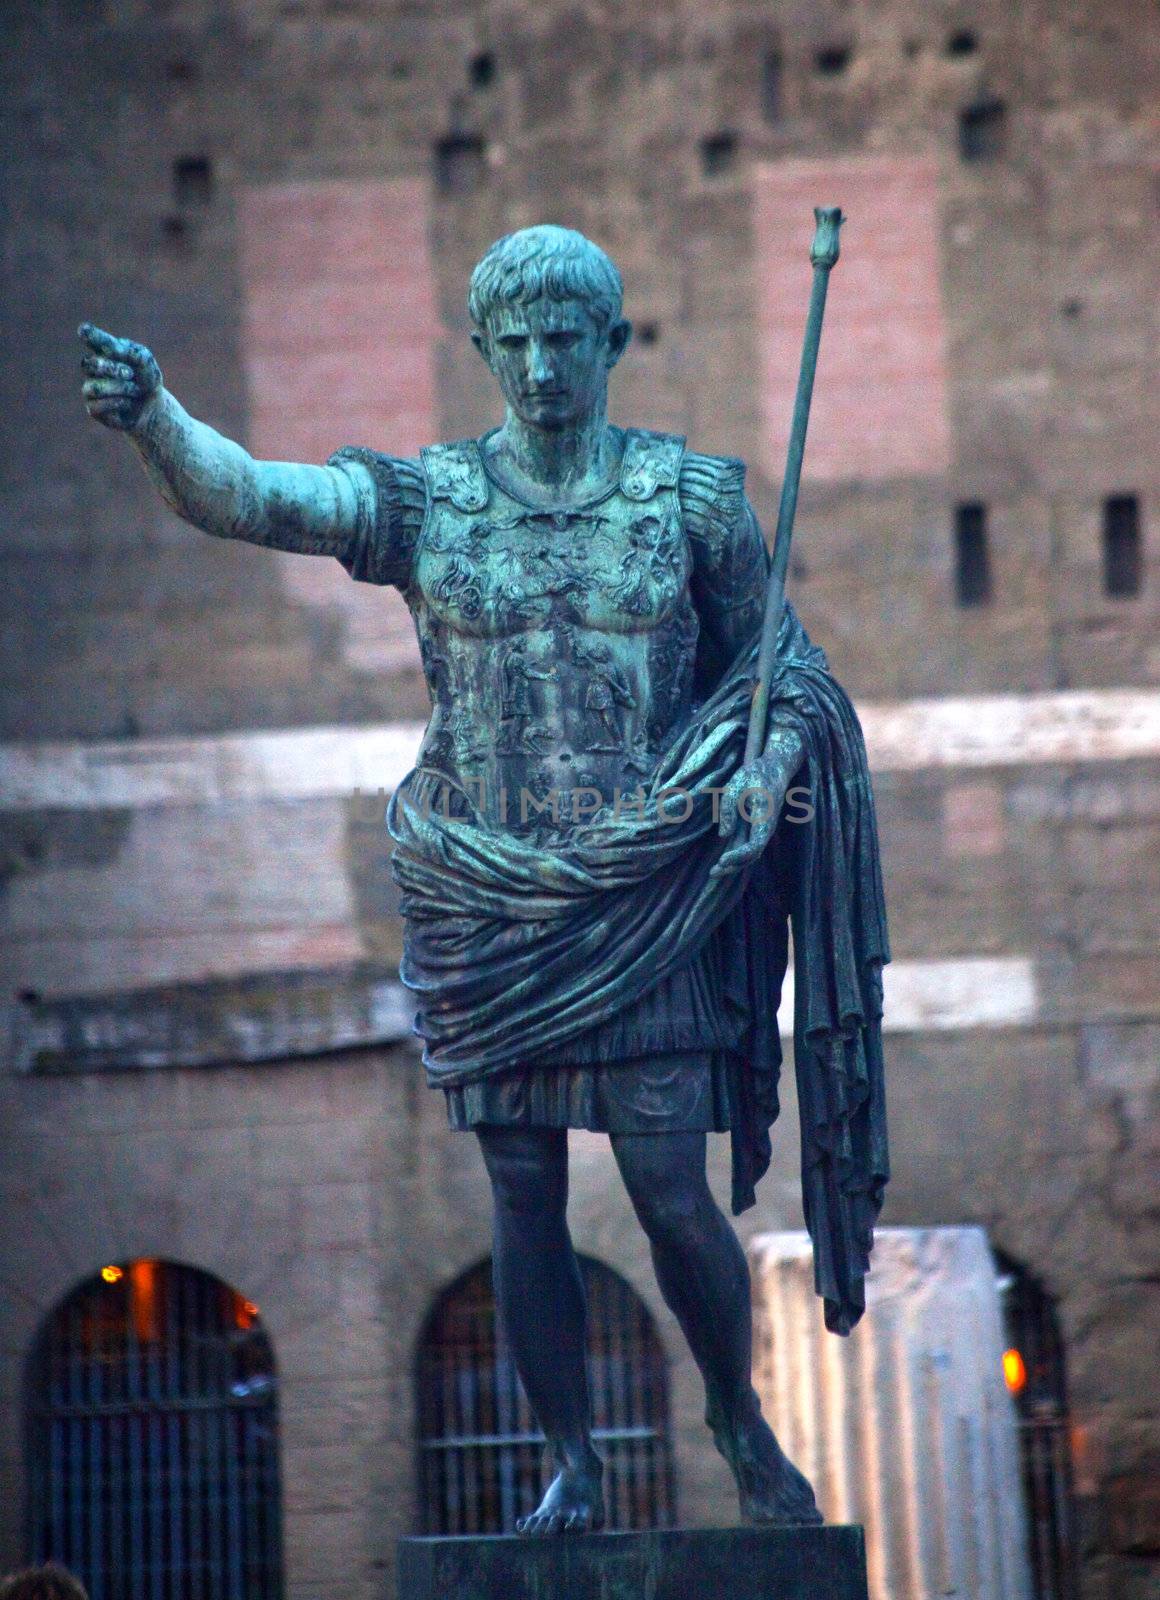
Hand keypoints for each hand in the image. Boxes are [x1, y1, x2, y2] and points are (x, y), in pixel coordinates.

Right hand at [79, 323, 161, 430]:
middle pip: (89, 364)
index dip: (87, 335)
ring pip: (95, 388)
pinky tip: (127, 402)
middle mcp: (92, 368)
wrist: (153, 407)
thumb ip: (129, 352)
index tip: (83, 331)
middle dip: (112, 369)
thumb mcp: (144, 361)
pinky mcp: (93, 409)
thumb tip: (111, 350)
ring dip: (120, 388)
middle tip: (130, 373)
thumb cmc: (146, 379)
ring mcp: (90, 388)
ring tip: (134, 390)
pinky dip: (118, 402)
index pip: (89, 337)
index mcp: (103, 350)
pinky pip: (98, 405)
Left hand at [710, 727, 803, 878]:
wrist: (775, 768)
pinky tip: (721, 862)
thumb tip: (724, 835)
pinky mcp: (756, 827)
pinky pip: (747, 845)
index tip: (722, 860)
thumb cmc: (755, 773)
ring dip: (734, 863)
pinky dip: (735, 854)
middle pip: (752, 855)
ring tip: (714, 872)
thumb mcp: (737, 785)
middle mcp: (766, 828)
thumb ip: (728, 809)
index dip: (739, 855)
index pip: (755, 845)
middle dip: (733, 866)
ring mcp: (761, 829)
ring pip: (750, 853)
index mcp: (765, 818)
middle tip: (713, 873)